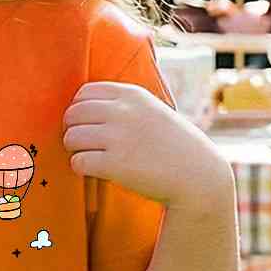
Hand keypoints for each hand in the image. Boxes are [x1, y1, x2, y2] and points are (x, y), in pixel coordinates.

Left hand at [64, 81, 231, 209]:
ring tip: (91, 157)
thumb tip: (81, 104)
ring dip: (76, 150)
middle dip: (73, 130)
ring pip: (71, 138)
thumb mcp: (153, 110)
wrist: (200, 177)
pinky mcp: (115, 164)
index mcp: (132, 95)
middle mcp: (124, 112)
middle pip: (72, 114)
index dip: (79, 110)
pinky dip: (81, 168)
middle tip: (85, 144)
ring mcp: (119, 138)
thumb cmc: (174, 145)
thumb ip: (124, 104)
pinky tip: (95, 171)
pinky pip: (78, 162)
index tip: (87, 124)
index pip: (84, 93)